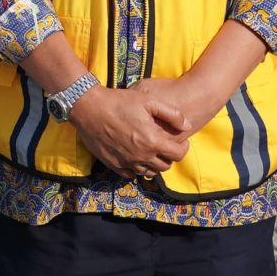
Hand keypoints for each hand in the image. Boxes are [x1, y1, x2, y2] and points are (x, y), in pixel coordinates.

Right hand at [68, 84, 191, 176]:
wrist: (89, 108)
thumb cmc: (119, 101)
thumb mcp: (149, 101)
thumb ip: (172, 114)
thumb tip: (187, 126)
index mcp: (152, 141)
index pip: (178, 155)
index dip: (183, 148)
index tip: (180, 141)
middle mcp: (141, 156)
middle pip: (165, 166)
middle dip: (168, 157)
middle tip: (164, 146)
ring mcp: (127, 162)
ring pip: (149, 173)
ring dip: (153, 164)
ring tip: (150, 151)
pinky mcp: (114, 165)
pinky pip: (131, 175)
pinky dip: (137, 168)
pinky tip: (135, 156)